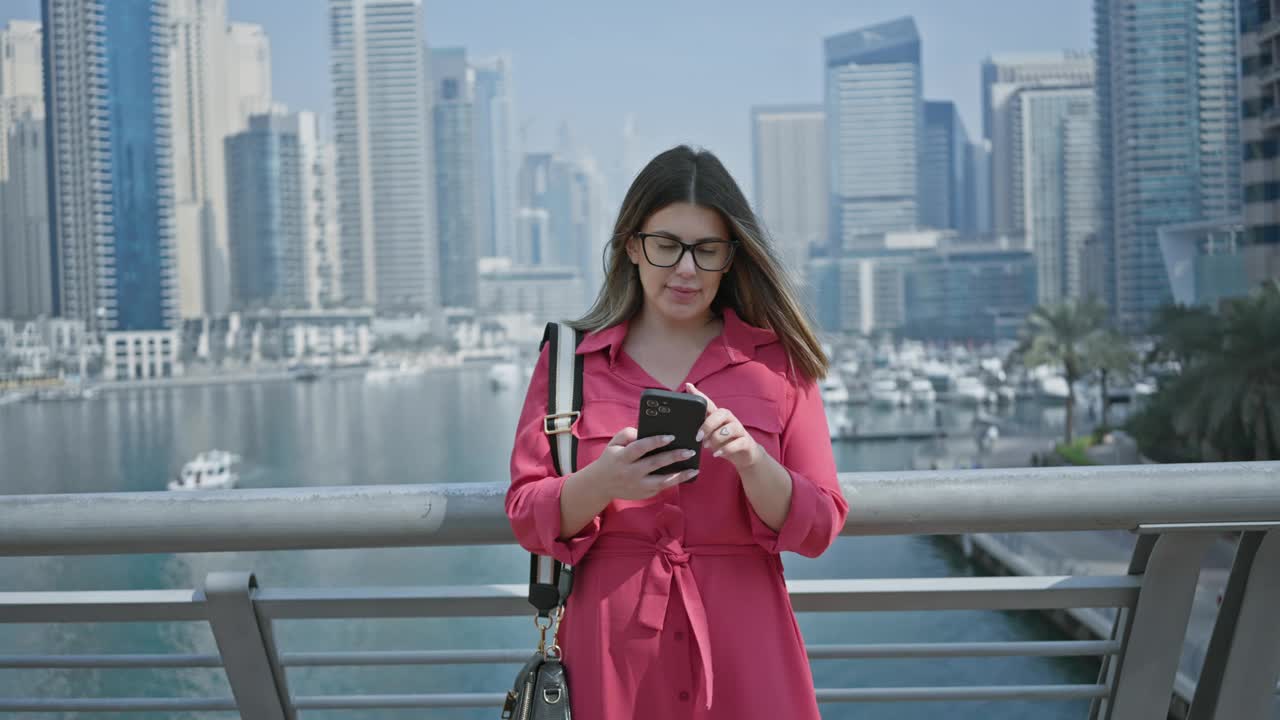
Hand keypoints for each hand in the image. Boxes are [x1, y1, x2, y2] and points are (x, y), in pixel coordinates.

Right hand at [583, 427, 699, 501]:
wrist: (601, 485)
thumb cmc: (612, 459)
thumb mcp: (613, 444)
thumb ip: (627, 434)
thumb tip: (644, 432)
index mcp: (622, 458)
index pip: (640, 448)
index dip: (655, 442)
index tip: (670, 437)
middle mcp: (631, 472)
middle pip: (654, 464)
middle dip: (673, 457)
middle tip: (690, 451)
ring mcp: (639, 485)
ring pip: (662, 481)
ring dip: (680, 475)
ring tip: (694, 469)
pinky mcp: (645, 493)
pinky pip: (663, 487)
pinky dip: (675, 481)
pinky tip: (686, 474)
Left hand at [686, 382, 762, 471]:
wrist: (744, 456)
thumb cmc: (723, 443)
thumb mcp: (710, 436)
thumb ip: (700, 430)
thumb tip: (684, 430)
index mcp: (718, 416)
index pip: (708, 403)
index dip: (699, 394)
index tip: (688, 387)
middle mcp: (730, 420)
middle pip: (720, 414)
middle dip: (708, 425)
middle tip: (698, 437)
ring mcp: (739, 430)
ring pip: (729, 428)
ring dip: (717, 438)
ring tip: (709, 447)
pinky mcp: (746, 442)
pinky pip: (737, 443)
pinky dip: (726, 449)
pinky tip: (718, 454)